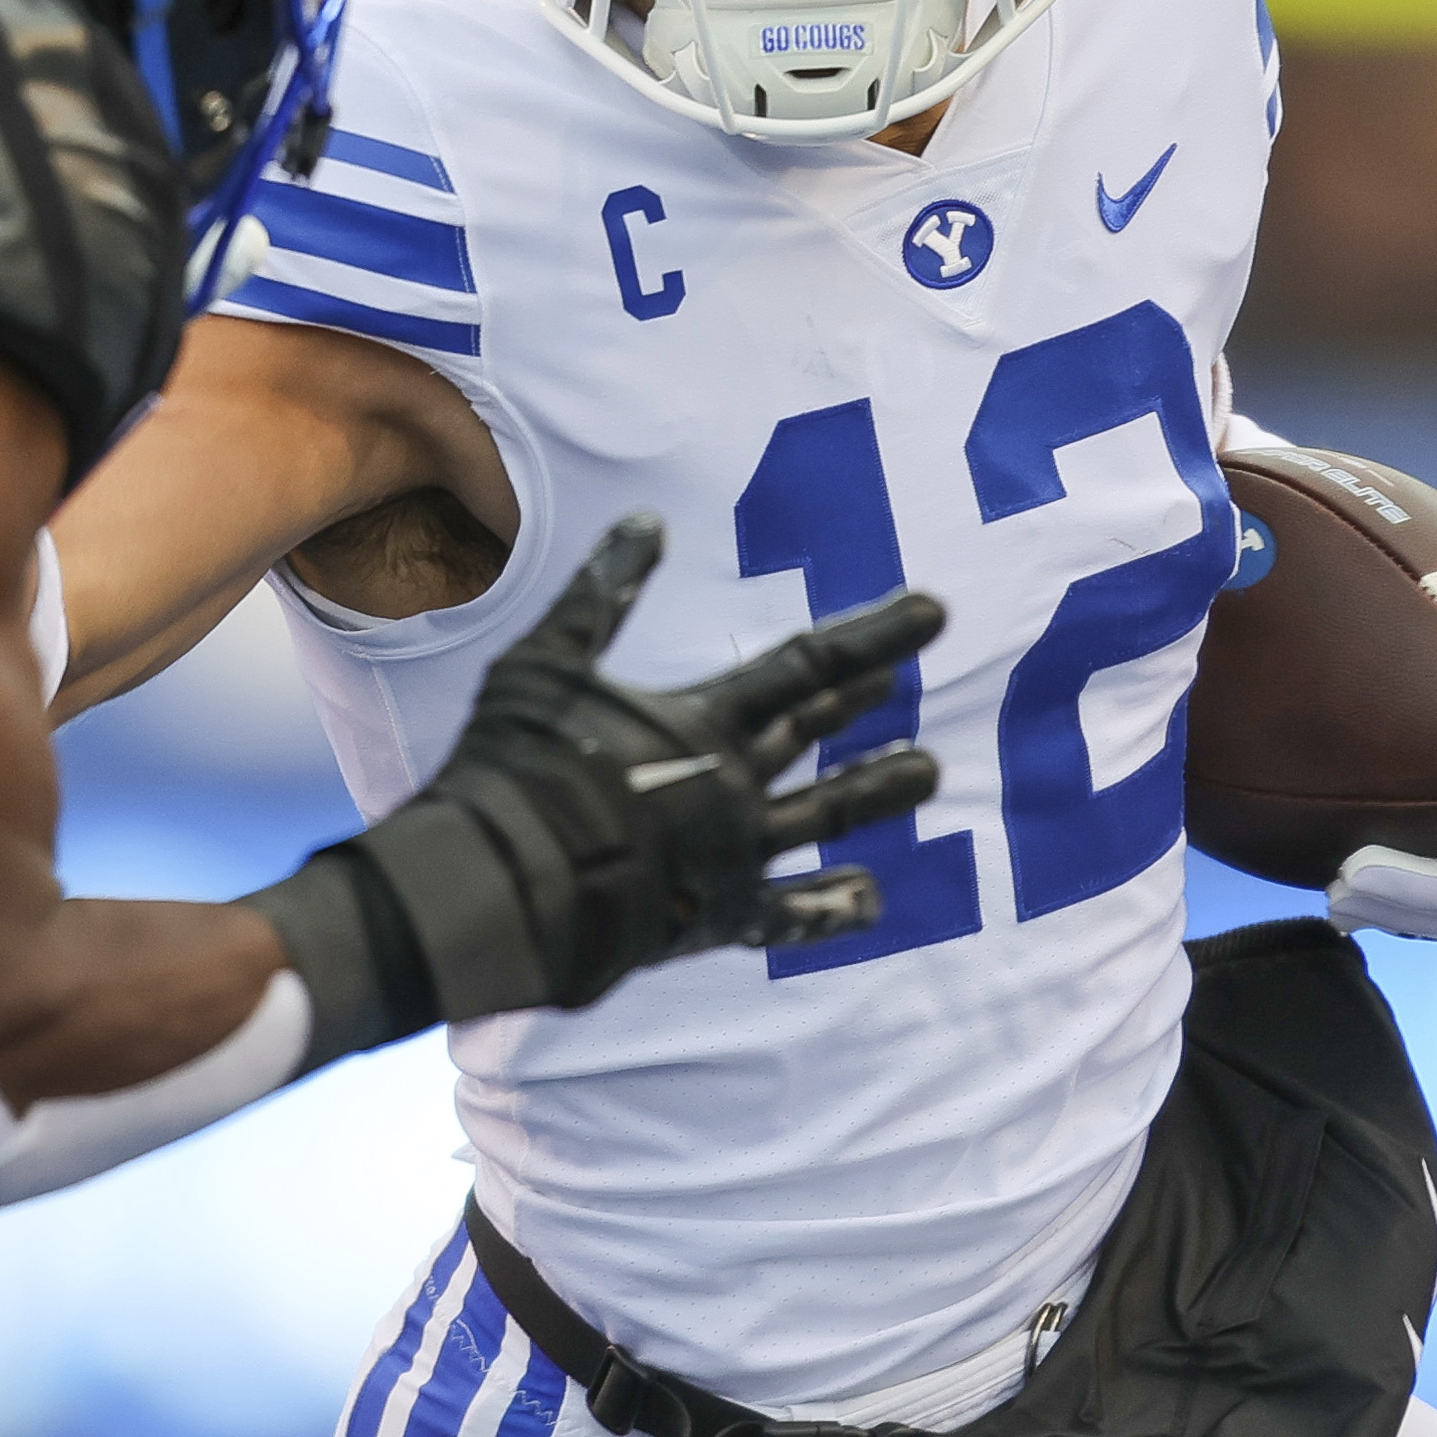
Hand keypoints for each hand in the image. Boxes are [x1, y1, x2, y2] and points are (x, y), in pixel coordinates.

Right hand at [250, 514, 944, 1061]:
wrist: (501, 887)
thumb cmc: (515, 768)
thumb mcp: (545, 663)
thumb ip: (602, 596)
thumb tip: (647, 520)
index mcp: (705, 722)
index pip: (810, 665)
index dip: (876, 637)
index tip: (935, 611)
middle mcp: (737, 786)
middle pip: (819, 732)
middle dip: (864, 703)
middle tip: (906, 687)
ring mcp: (735, 856)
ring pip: (825, 818)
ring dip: (875, 792)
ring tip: (928, 773)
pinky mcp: (717, 916)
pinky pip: (789, 916)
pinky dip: (830, 909)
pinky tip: (872, 898)